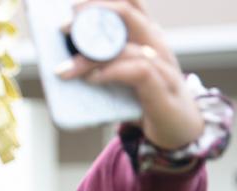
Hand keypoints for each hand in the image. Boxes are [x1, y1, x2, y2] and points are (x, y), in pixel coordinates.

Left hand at [56, 0, 203, 149]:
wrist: (180, 130)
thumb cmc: (144, 99)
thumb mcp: (118, 75)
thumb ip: (97, 65)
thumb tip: (56, 66)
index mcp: (145, 35)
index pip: (129, 2)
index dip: (101, 0)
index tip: (71, 6)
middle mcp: (155, 44)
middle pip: (128, 12)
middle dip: (92, 14)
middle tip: (62, 28)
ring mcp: (162, 64)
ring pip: (127, 45)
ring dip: (90, 55)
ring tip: (63, 70)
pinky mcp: (163, 89)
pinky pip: (139, 70)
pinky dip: (111, 72)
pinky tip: (92, 79)